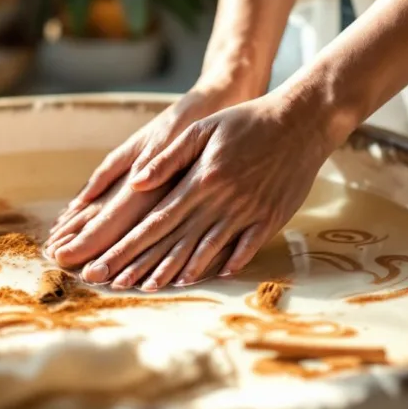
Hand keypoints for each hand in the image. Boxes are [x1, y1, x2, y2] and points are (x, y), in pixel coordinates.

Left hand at [54, 92, 336, 289]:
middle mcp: (221, 202)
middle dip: (140, 265)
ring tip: (149, 287)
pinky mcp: (269, 219)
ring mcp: (247, 214)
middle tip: (112, 283)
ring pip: (205, 250)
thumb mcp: (203, 129)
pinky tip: (207, 277)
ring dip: (176, 271)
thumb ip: (169, 157)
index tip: (105, 261)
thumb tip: (136, 182)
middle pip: (174, 241)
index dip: (128, 245)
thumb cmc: (247, 120)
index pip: (156, 220)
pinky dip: (224, 264)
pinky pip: (244, 248)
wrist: (302, 122)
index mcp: (201, 180)